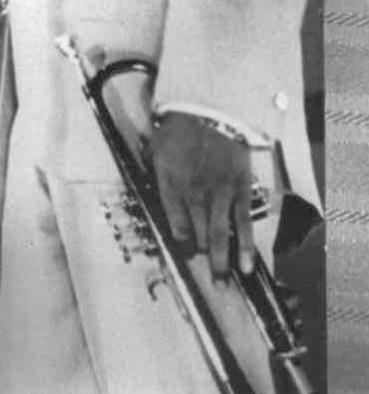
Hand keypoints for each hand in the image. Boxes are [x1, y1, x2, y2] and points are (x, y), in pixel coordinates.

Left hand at [149, 111, 256, 279]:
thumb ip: (151, 175)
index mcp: (169, 187)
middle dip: (202, 258)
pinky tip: (246, 265)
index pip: (175, 227)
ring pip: (220, 236)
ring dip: (223, 262)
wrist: (209, 110)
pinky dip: (246, 246)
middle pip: (198, 236)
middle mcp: (194, 195)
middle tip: (208, 278)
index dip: (181, 246)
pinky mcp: (239, 189)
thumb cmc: (177, 130)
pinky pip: (243, 223)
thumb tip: (147, 190)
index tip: (186, 256)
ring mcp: (218, 194)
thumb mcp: (153, 151)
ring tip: (224, 282)